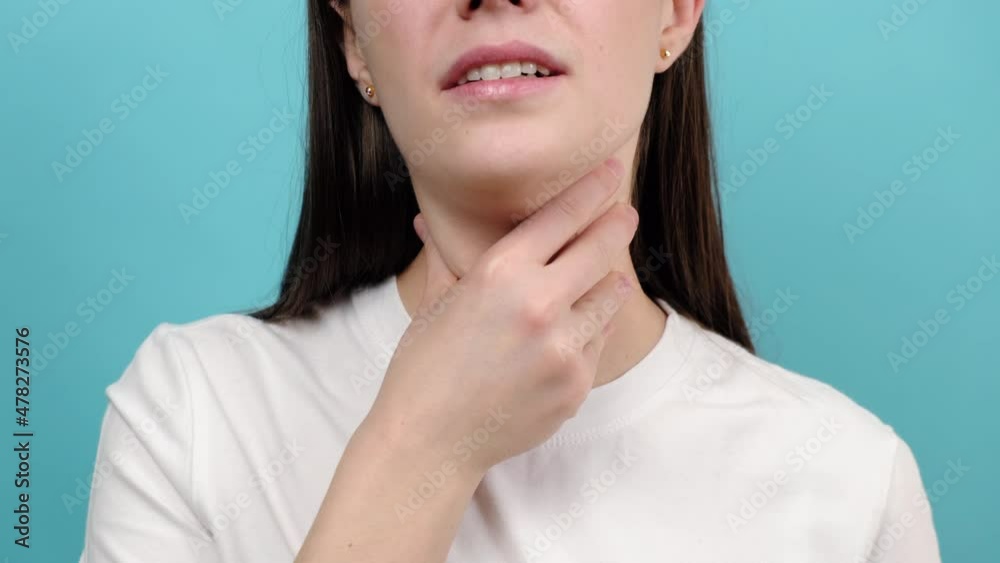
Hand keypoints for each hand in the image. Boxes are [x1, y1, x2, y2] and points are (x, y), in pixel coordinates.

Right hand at [361, 157, 638, 475]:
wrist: (430, 440)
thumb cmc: (423, 368)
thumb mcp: (435, 302)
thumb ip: (447, 255)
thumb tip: (429, 219)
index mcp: (500, 274)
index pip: (563, 216)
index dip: (593, 190)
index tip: (612, 174)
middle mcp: (539, 305)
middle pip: (602, 249)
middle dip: (618, 225)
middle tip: (626, 214)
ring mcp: (564, 348)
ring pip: (609, 298)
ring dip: (608, 282)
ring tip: (603, 274)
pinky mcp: (576, 385)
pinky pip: (599, 342)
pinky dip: (592, 329)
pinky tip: (576, 327)